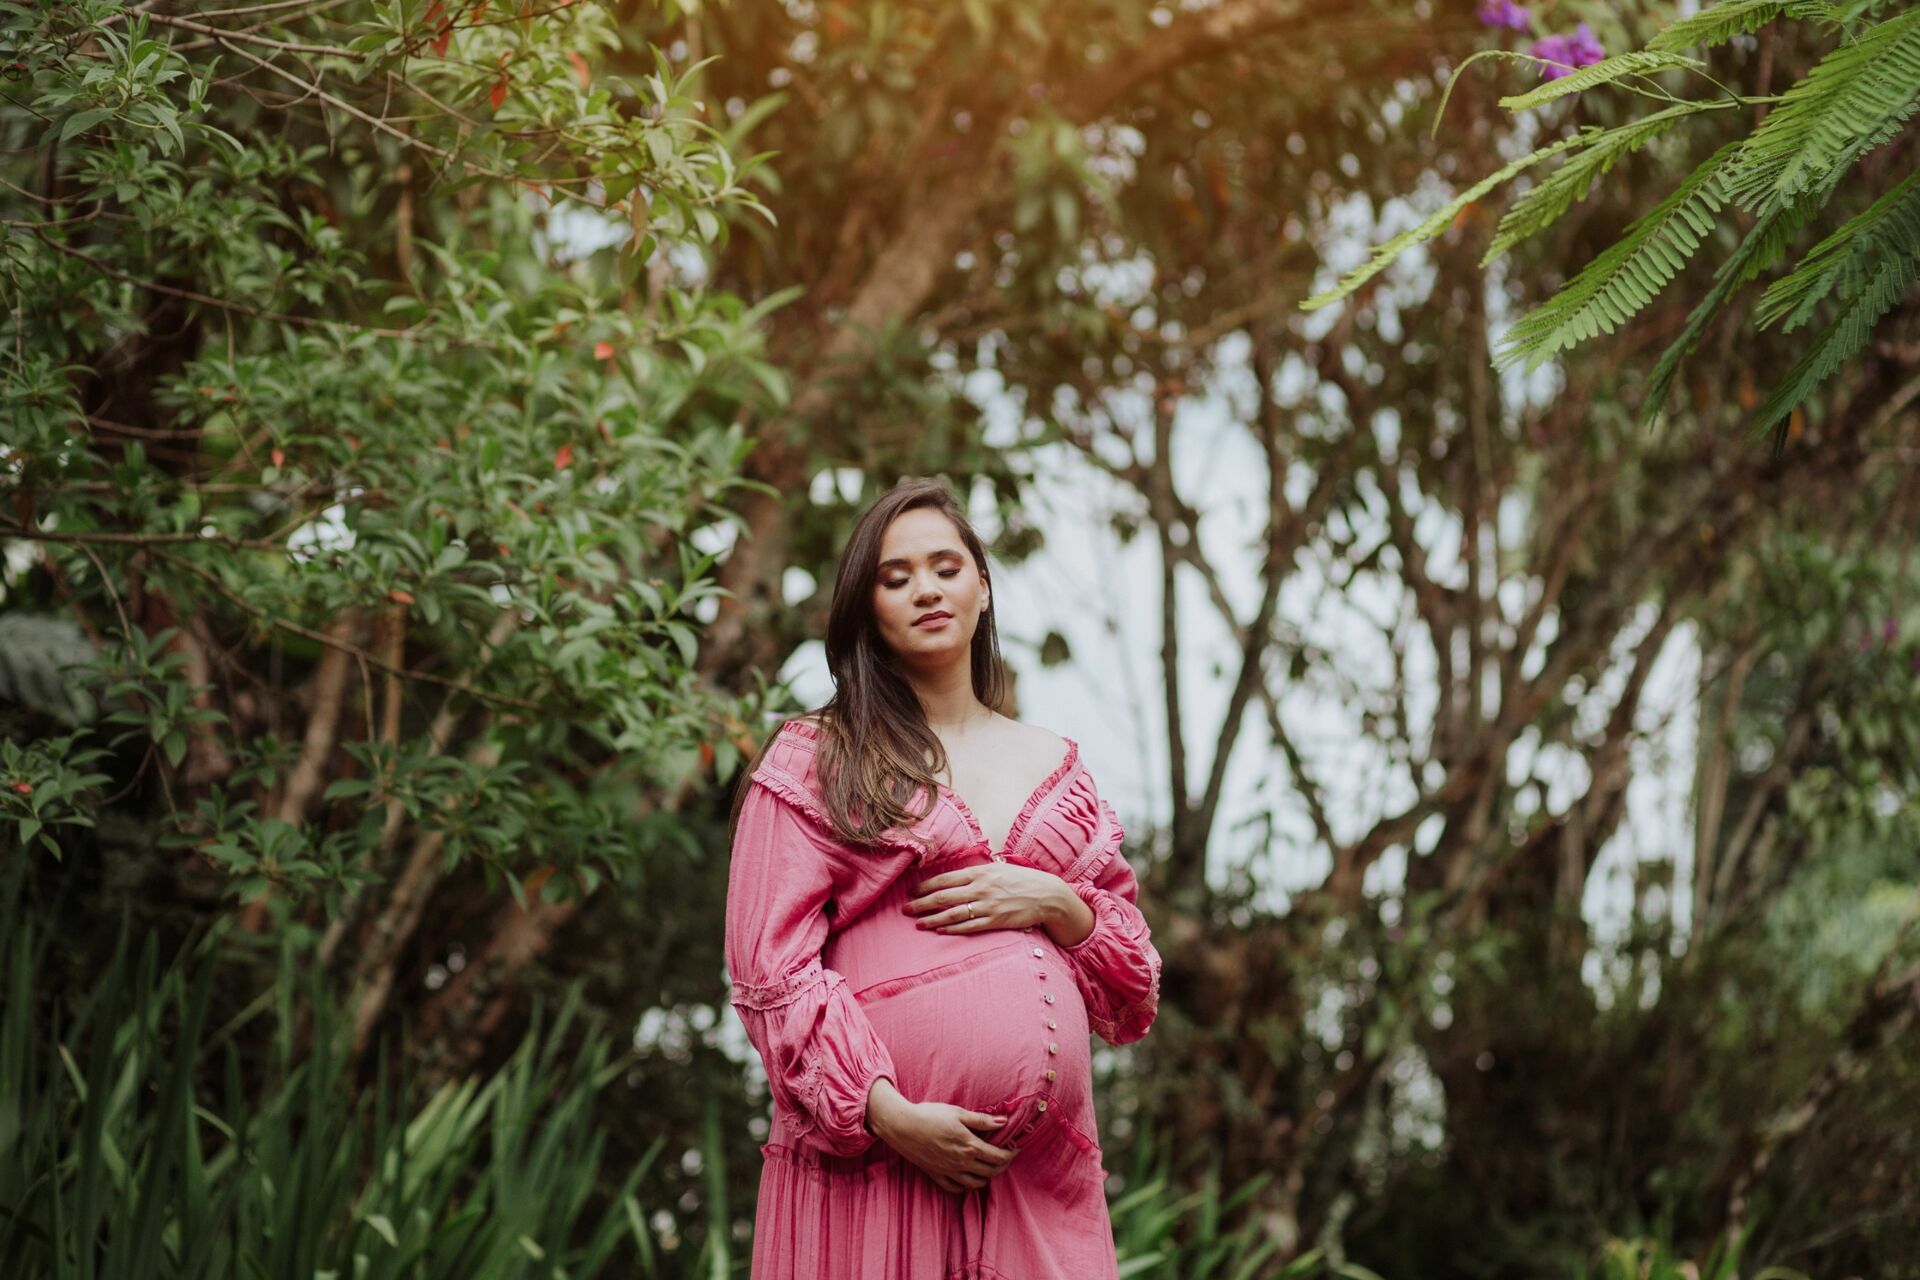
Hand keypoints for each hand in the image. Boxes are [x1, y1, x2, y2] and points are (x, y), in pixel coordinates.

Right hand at [866, 1078, 1016, 1192]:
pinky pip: (956, 1188)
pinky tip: (969, 1178)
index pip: (998, 1157)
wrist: (902, 1126)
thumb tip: (1004, 1121)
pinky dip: (966, 1186)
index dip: (1011, 1154)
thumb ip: (982, 1120)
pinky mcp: (936, 1175)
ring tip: (989, 1167)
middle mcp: (961, 1162)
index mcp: (969, 1146)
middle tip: (1006, 1156)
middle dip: (1002, 1165)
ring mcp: (948, 1171)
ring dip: (987, 1177)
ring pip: (976, 1183)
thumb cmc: (930, 1115)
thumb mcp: (958, 1113)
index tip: (1016, 1148)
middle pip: (991, 1171)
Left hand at [902, 862, 1067, 933]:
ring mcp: (988, 906)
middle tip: (906, 909)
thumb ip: (976, 872)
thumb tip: (954, 875)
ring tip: (918, 923)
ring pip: (953, 914)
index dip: (925, 886)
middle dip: (922, 903)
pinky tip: (941, 931)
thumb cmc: (1020, 880)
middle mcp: (981, 888)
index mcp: (979, 872)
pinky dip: (953, 929)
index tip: (911, 892)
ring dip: (933, 919)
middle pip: (944, 897)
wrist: (1046, 895)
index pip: (945, 879)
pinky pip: (969, 927)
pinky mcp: (996, 921)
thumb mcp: (997, 868)